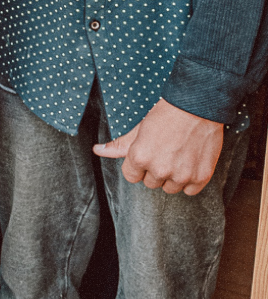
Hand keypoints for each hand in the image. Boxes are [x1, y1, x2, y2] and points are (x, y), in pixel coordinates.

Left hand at [93, 99, 224, 195]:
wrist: (196, 107)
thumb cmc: (166, 115)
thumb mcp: (139, 129)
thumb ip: (119, 145)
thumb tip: (97, 150)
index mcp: (140, 158)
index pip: (131, 177)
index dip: (138, 165)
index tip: (147, 155)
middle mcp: (160, 170)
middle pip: (151, 183)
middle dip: (155, 170)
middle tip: (164, 152)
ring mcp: (182, 175)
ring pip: (170, 188)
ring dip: (172, 177)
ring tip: (177, 156)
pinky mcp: (201, 177)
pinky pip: (190, 190)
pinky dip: (190, 180)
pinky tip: (189, 163)